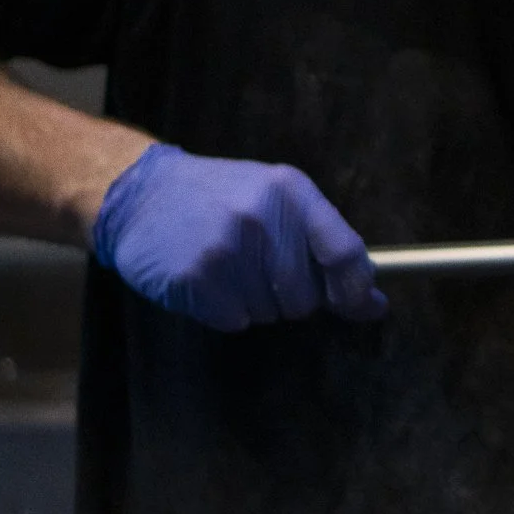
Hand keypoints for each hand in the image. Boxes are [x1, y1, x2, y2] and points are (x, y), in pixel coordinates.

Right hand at [90, 144, 387, 331]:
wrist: (139, 193)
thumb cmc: (220, 199)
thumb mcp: (276, 200)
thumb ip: (326, 246)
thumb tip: (374, 305)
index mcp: (292, 192)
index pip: (345, 253)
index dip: (357, 290)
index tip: (361, 307)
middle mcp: (262, 217)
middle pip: (307, 297)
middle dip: (291, 297)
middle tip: (260, 269)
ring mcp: (226, 247)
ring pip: (270, 313)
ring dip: (255, 304)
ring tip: (227, 266)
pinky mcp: (194, 277)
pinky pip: (234, 321)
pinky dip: (224, 311)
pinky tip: (206, 279)